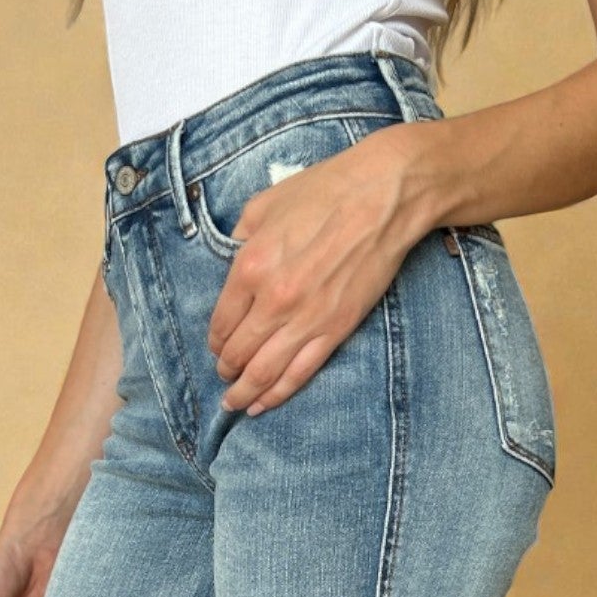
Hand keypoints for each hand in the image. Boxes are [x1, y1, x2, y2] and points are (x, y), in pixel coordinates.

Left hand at [209, 127, 424, 414]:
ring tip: (234, 403)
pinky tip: (263, 405)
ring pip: (264, 372)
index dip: (214, 340)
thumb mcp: (265, 204)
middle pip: (238, 352)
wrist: (383, 197)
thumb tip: (232, 262)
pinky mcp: (335, 330)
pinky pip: (299, 373)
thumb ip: (240, 238)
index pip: (220, 320)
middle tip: (223, 375)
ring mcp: (305, 320)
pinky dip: (277, 394)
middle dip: (226, 368)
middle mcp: (273, 301)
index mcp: (250, 266)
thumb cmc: (325, 192)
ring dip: (244, 391)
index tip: (216, 345)